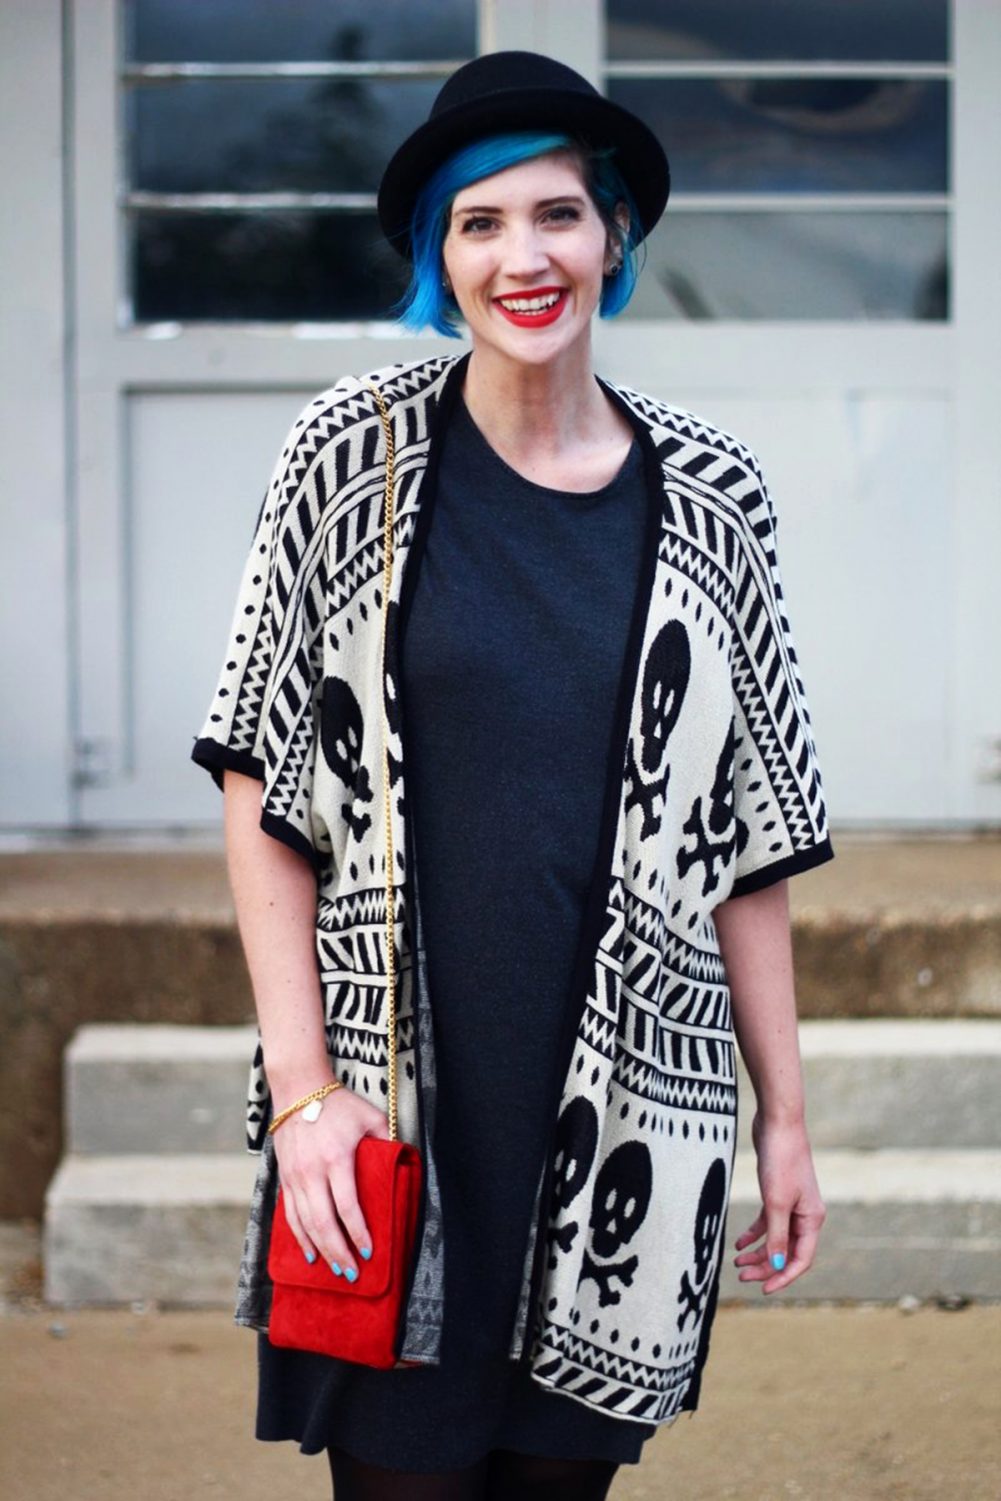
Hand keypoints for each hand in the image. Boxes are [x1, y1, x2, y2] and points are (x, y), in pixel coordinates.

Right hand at [271, 1084, 390, 1279]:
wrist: (298, 1089)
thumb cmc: (338, 1103)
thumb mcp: (370, 1116)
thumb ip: (388, 1139)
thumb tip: (405, 1160)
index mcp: (336, 1158)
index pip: (347, 1206)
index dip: (358, 1232)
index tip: (370, 1250)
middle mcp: (312, 1171)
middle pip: (324, 1222)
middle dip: (339, 1251)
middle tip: (353, 1273)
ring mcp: (295, 1176)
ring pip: (305, 1223)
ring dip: (320, 1249)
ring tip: (335, 1270)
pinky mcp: (284, 1178)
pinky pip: (290, 1214)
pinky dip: (299, 1237)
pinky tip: (310, 1253)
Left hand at [733, 1111, 825, 1293]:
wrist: (777, 1122)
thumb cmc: (781, 1160)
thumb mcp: (776, 1202)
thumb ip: (777, 1237)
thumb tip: (778, 1268)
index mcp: (812, 1219)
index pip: (801, 1260)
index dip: (782, 1277)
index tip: (762, 1289)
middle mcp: (806, 1214)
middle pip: (787, 1251)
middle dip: (766, 1266)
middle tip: (741, 1275)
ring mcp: (792, 1203)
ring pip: (776, 1238)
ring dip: (758, 1252)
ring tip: (736, 1262)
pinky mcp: (778, 1192)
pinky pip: (768, 1221)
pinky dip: (754, 1233)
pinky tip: (738, 1242)